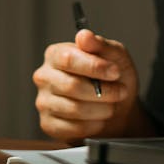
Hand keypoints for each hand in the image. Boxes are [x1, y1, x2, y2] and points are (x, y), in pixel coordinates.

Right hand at [33, 28, 153, 143]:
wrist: (118, 107)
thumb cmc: (113, 78)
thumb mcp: (115, 56)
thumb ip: (101, 45)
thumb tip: (84, 35)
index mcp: (56, 54)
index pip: (69, 59)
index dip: (95, 67)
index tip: (115, 72)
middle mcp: (45, 77)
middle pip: (71, 86)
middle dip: (103, 91)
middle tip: (120, 91)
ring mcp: (44, 101)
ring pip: (73, 109)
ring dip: (101, 109)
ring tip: (111, 105)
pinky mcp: (48, 124)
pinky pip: (71, 128)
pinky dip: (93, 125)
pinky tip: (99, 118)